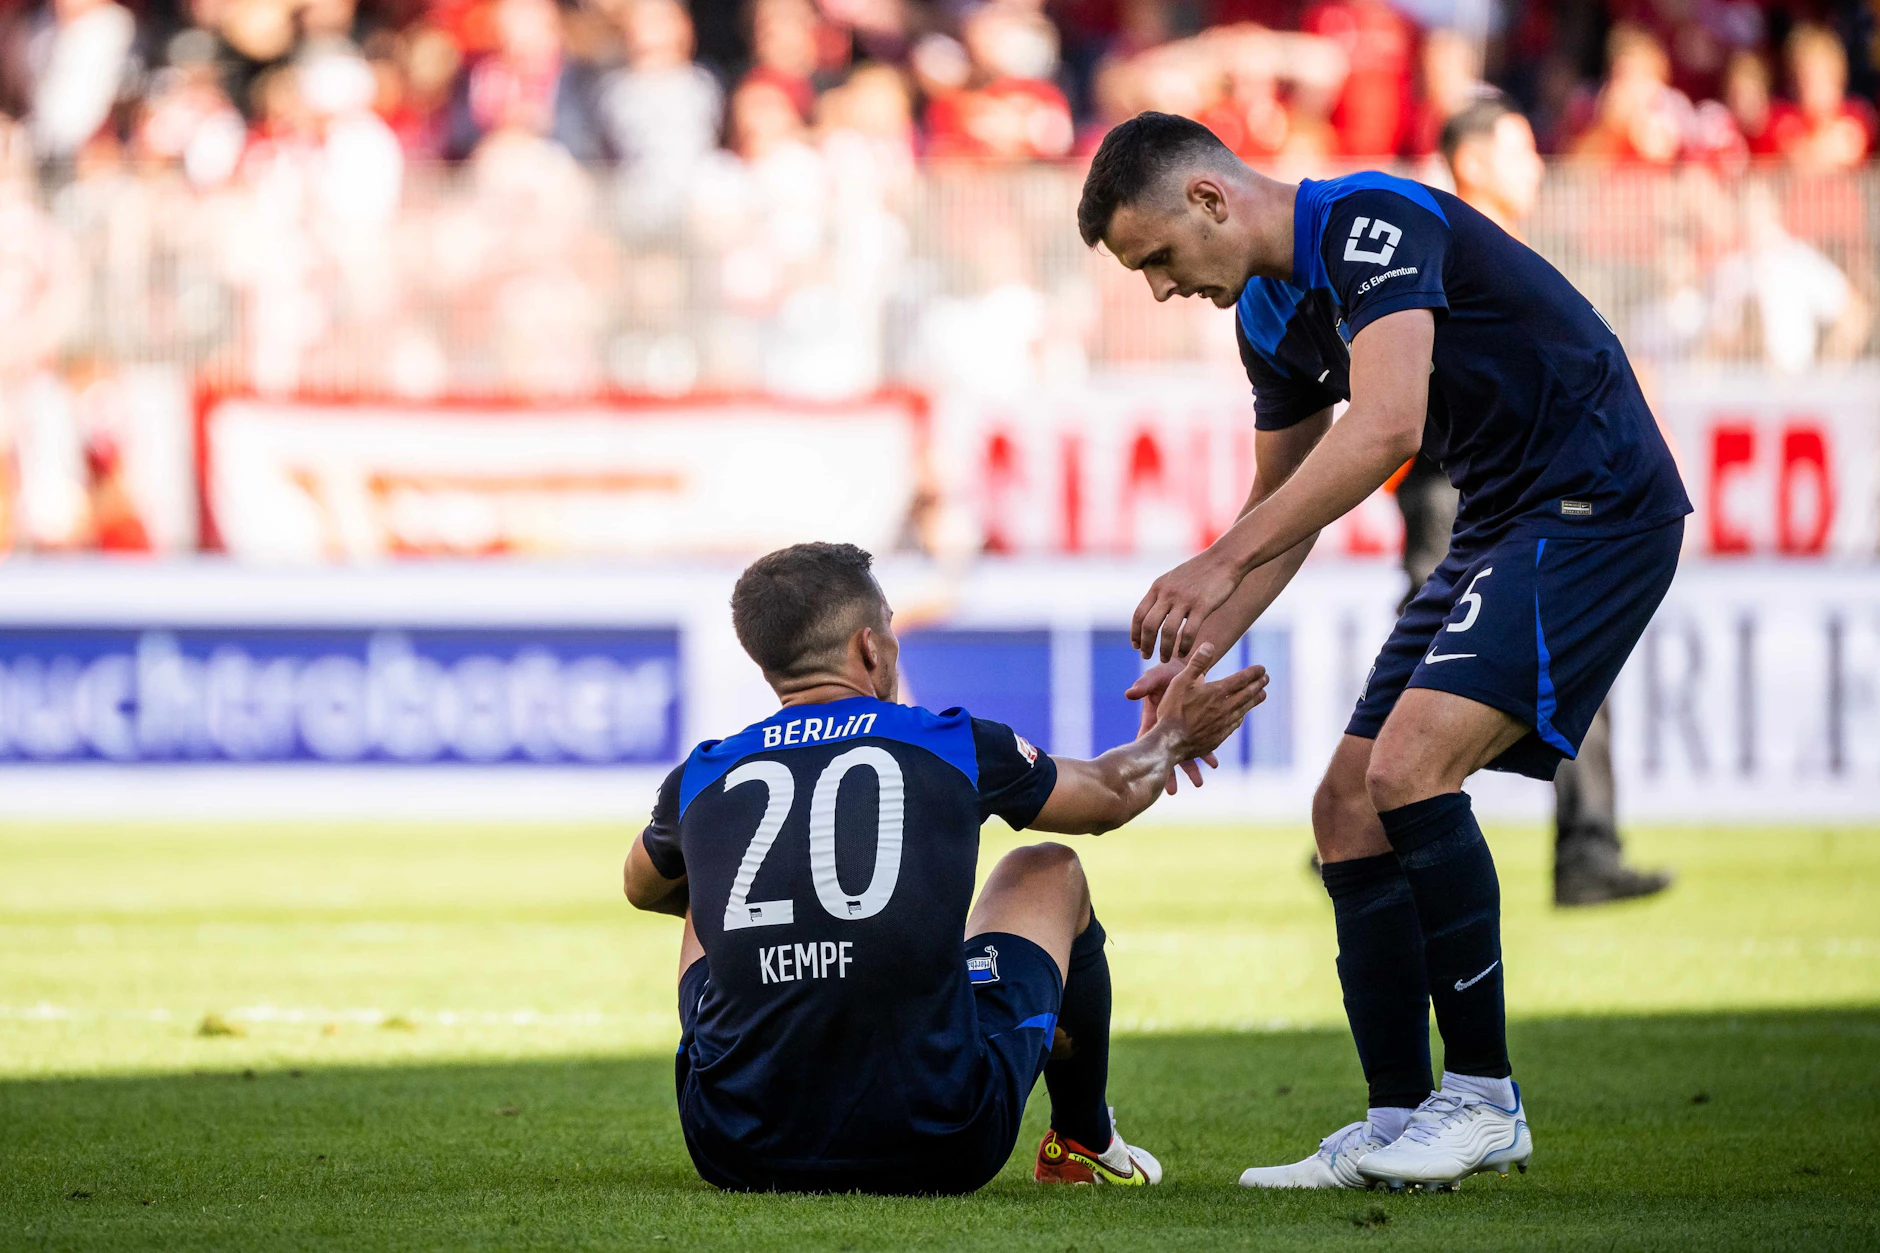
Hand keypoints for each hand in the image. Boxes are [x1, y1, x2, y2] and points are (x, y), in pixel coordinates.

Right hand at [1127, 659, 1216, 793]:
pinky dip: (1207, 752)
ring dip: (1192, 767)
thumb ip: (1144, 684)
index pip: (1148, 742)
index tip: (1148, 773)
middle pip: (1167, 754)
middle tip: (1172, 792)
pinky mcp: (1193, 726)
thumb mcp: (1155, 676)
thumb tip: (1129, 693)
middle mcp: (1165, 728)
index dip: (1147, 758)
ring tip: (1199, 783)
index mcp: (1153, 719)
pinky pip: (1201, 743)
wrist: (1183, 668)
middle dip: (1171, 773)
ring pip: (1186, 752)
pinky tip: (1214, 763)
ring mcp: (1179, 729)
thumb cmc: (1166, 673)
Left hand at [1132, 548, 1241, 661]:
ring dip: (1164, 649)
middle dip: (1146, 644)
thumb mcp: (1174, 579)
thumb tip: (1153, 615)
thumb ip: (1163, 595)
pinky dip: (1184, 646)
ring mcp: (1185, 599)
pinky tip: (1184, 653)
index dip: (1135, 633)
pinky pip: (1188, 632)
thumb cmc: (1201, 571)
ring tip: (1165, 659)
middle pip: (1149, 625)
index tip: (1136, 646)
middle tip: (1147, 656)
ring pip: (1167, 631)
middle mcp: (1168, 593)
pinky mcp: (1202, 605)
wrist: (1225, 558)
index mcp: (1158, 587)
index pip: (1139, 614)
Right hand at [1149, 643, 1268, 771]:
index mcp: (1216, 692)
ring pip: (1244, 709)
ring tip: (1262, 694)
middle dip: (1258, 685)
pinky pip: (1235, 724)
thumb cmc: (1172, 710)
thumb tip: (1210, 645)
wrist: (1170, 742)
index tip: (1262, 668)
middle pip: (1247, 694)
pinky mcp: (1218, 737)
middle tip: (1266, 679)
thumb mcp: (1180, 682)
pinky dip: (1241, 716)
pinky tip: (1241, 715)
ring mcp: (1223, 724)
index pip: (1241, 680)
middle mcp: (1224, 708)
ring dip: (1254, 700)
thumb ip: (1196, 663)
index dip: (1253, 673)